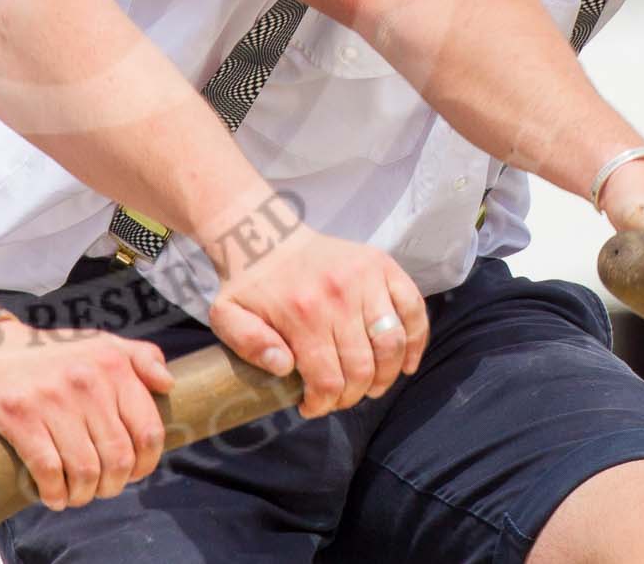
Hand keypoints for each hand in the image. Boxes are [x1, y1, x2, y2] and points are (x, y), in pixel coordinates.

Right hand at [0, 325, 172, 510]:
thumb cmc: (47, 354)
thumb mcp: (98, 342)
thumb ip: (139, 356)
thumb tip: (168, 384)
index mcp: (111, 364)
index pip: (148, 430)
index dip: (145, 464)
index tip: (131, 473)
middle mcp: (86, 380)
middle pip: (118, 458)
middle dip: (112, 485)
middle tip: (100, 488)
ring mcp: (52, 398)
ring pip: (85, 469)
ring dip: (84, 494)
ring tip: (76, 494)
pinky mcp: (19, 416)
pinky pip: (49, 470)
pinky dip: (55, 493)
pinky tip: (53, 495)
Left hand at [203, 215, 429, 417]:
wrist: (264, 235)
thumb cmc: (247, 283)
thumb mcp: (225, 315)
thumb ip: (248, 344)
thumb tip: (284, 367)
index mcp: (301, 312)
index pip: (329, 380)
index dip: (324, 404)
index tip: (314, 407)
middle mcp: (338, 295)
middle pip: (363, 368)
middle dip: (353, 396)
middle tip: (340, 399)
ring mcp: (365, 278)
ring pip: (392, 344)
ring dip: (386, 376)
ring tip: (370, 386)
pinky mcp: (383, 265)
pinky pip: (414, 308)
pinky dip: (417, 341)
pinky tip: (407, 364)